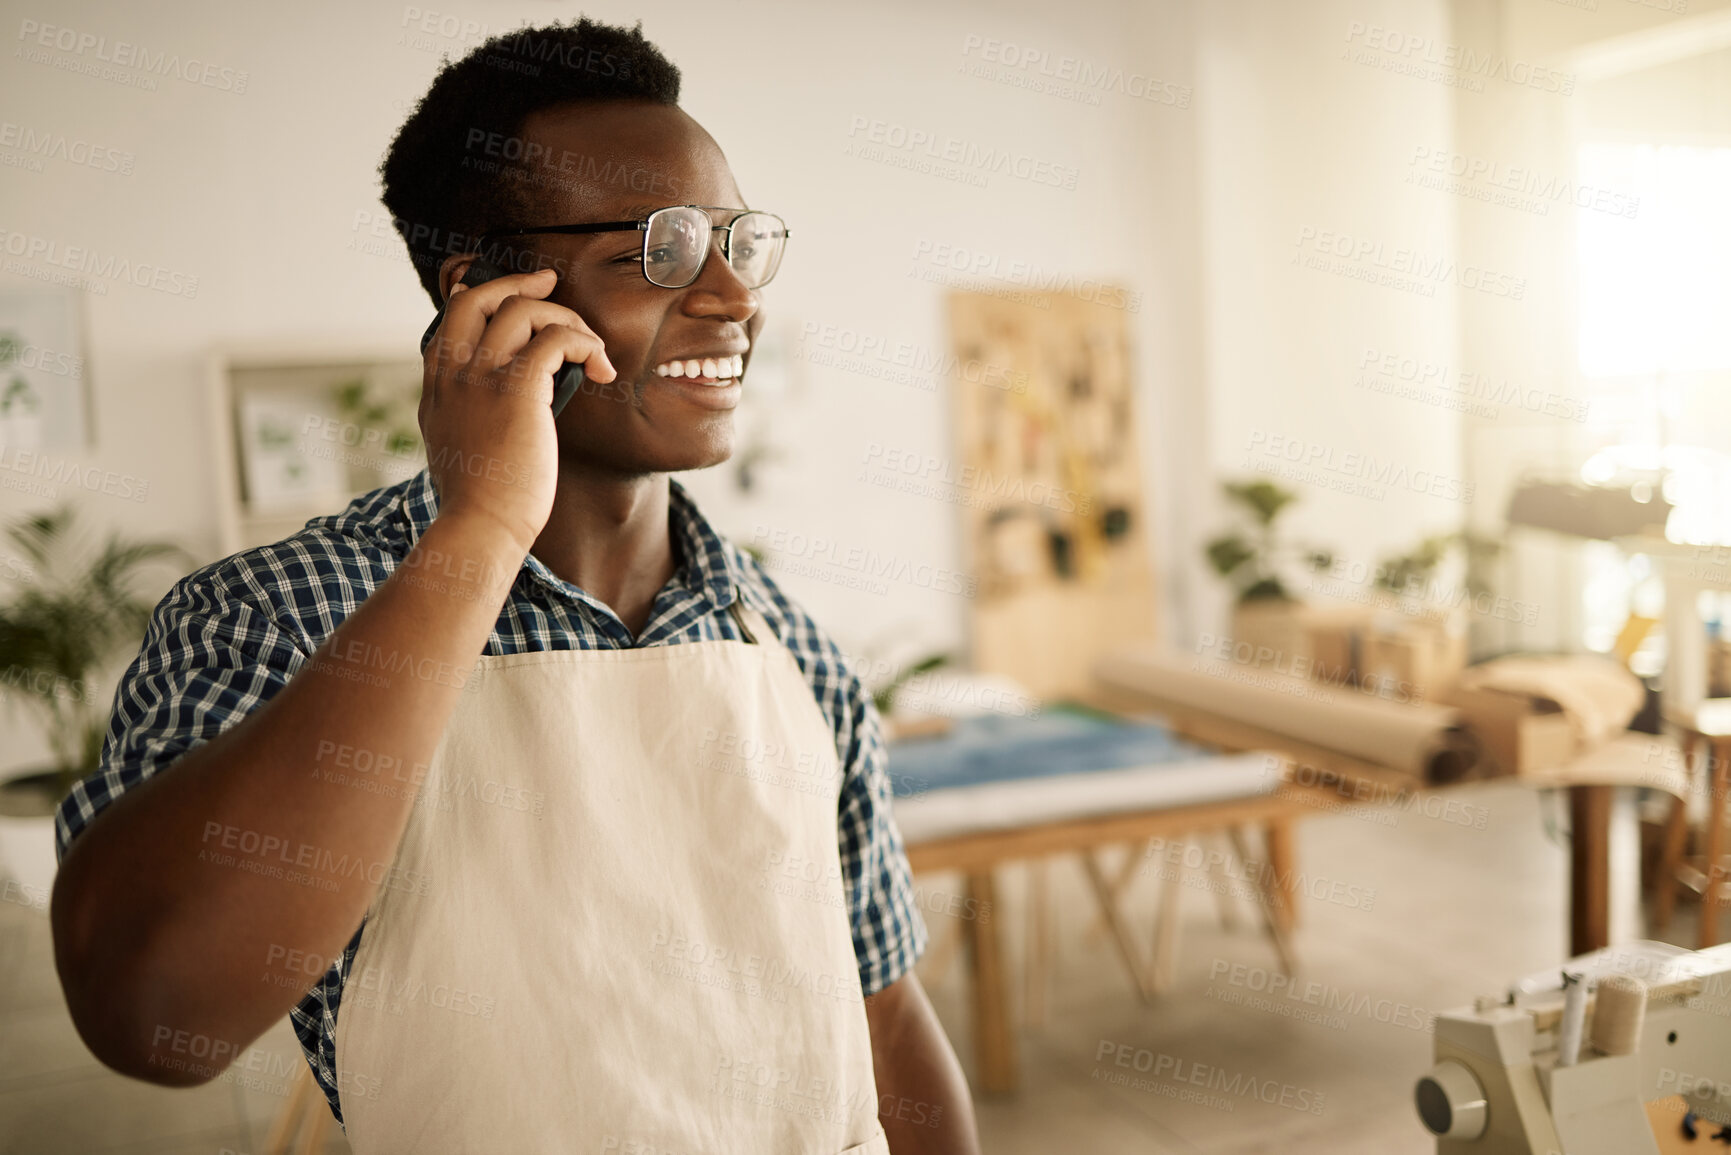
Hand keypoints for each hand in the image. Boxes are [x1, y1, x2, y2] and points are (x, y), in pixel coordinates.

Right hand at [418, 268, 616, 553]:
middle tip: (552, 281)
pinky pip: (556, 339)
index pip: (452, 317)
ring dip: (565, 318)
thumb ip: (466, 416)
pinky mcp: (517, 389)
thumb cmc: (480, 500)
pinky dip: (585, 344)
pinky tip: (600, 369)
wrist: (480, 525)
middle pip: (480, 297)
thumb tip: (491, 406)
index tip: (506, 291)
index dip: (480, 293)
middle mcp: (455, 373)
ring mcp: (482, 377)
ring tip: (589, 348)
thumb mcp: (456, 449)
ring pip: (523, 309)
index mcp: (438, 387)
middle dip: (520, 283)